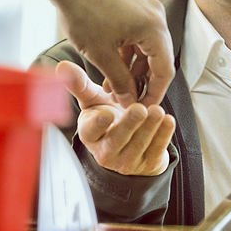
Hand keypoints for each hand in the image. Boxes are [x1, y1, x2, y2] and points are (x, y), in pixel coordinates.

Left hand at [53, 0, 174, 107]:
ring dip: (135, 68)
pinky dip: (130, 53)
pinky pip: (140, 36)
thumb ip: (119, 81)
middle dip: (144, 82)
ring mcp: (148, 9)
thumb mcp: (100, 55)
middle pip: (159, 58)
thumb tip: (129, 102)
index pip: (164, 70)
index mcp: (154, 28)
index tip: (144, 109)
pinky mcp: (136, 6)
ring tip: (116, 87)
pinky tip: (114, 67)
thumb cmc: (82, 13)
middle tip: (129, 101)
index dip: (155, 93)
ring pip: (148, 48)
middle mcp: (157, 16)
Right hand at [57, 61, 174, 175]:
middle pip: (118, 139)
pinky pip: (156, 150)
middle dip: (130, 124)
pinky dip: (163, 136)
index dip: (99, 124)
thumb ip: (80, 85)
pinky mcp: (147, 163)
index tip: (107, 113)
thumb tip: (61, 67)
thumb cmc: (108, 116)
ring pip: (139, 145)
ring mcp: (127, 161)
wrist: (129, 141)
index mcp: (91, 135)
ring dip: (150, 128)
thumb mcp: (94, 101)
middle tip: (139, 108)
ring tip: (157, 111)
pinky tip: (168, 121)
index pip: (91, 131)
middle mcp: (106, 151)